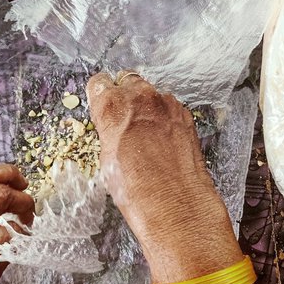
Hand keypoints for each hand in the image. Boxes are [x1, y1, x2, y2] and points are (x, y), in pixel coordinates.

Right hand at [86, 73, 243, 283]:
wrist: (174, 202)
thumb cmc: (134, 186)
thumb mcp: (106, 156)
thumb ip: (108, 129)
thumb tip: (112, 125)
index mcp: (111, 105)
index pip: (99, 83)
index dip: (100, 95)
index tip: (102, 104)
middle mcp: (139, 96)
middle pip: (127, 81)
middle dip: (125, 96)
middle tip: (125, 120)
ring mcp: (165, 103)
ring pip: (150, 94)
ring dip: (146, 107)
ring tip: (146, 134)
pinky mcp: (184, 113)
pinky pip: (169, 107)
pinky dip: (164, 117)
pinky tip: (163, 139)